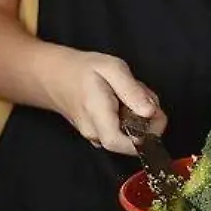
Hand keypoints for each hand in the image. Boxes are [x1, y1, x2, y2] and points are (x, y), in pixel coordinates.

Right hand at [44, 49, 167, 155]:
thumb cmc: (82, 69)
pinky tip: (122, 103)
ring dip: (138, 119)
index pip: (122, 143)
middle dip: (147, 121)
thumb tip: (150, 112)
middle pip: (131, 141)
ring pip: (127, 137)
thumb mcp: (111, 67)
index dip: (146, 136)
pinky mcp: (97, 137)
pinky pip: (120, 134)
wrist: (55, 76)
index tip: (155, 114)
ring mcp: (94, 138)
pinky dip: (128, 120)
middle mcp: (93, 133)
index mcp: (96, 113)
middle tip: (144, 95)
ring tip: (130, 95)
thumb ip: (132, 90)